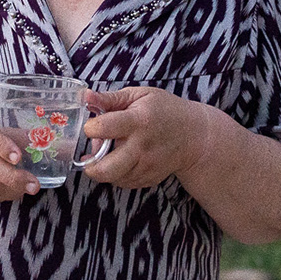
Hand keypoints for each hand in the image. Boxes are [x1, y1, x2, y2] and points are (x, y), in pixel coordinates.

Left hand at [77, 86, 218, 188]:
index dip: (90, 127)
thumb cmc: (165, 111)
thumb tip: (86, 96)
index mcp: (138, 120)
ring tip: (109, 153)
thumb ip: (110, 98)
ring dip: (103, 168)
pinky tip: (121, 160)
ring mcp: (146, 166)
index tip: (91, 126)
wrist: (194, 136)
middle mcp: (142, 147)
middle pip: (106, 168)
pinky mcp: (149, 179)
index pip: (104, 128)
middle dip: (90, 165)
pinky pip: (123, 183)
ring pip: (113, 179)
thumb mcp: (140, 95)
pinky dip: (116, 174)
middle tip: (89, 154)